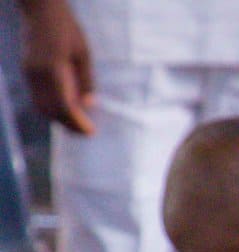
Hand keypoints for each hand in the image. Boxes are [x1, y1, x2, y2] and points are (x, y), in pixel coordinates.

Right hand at [21, 0, 93, 134]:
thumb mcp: (83, 53)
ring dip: (58, 118)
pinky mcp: (26, 70)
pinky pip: (37, 96)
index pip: (63, 105)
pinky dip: (51, 107)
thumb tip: (90, 104)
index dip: (76, 122)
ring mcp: (28, 72)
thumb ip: (86, 80)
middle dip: (68, 125)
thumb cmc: (66, 28)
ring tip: (77, 124)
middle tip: (86, 132)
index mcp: (53, 68)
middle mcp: (37, 73)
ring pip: (40, 105)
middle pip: (50, 110)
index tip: (90, 132)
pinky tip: (65, 110)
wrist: (41, 10)